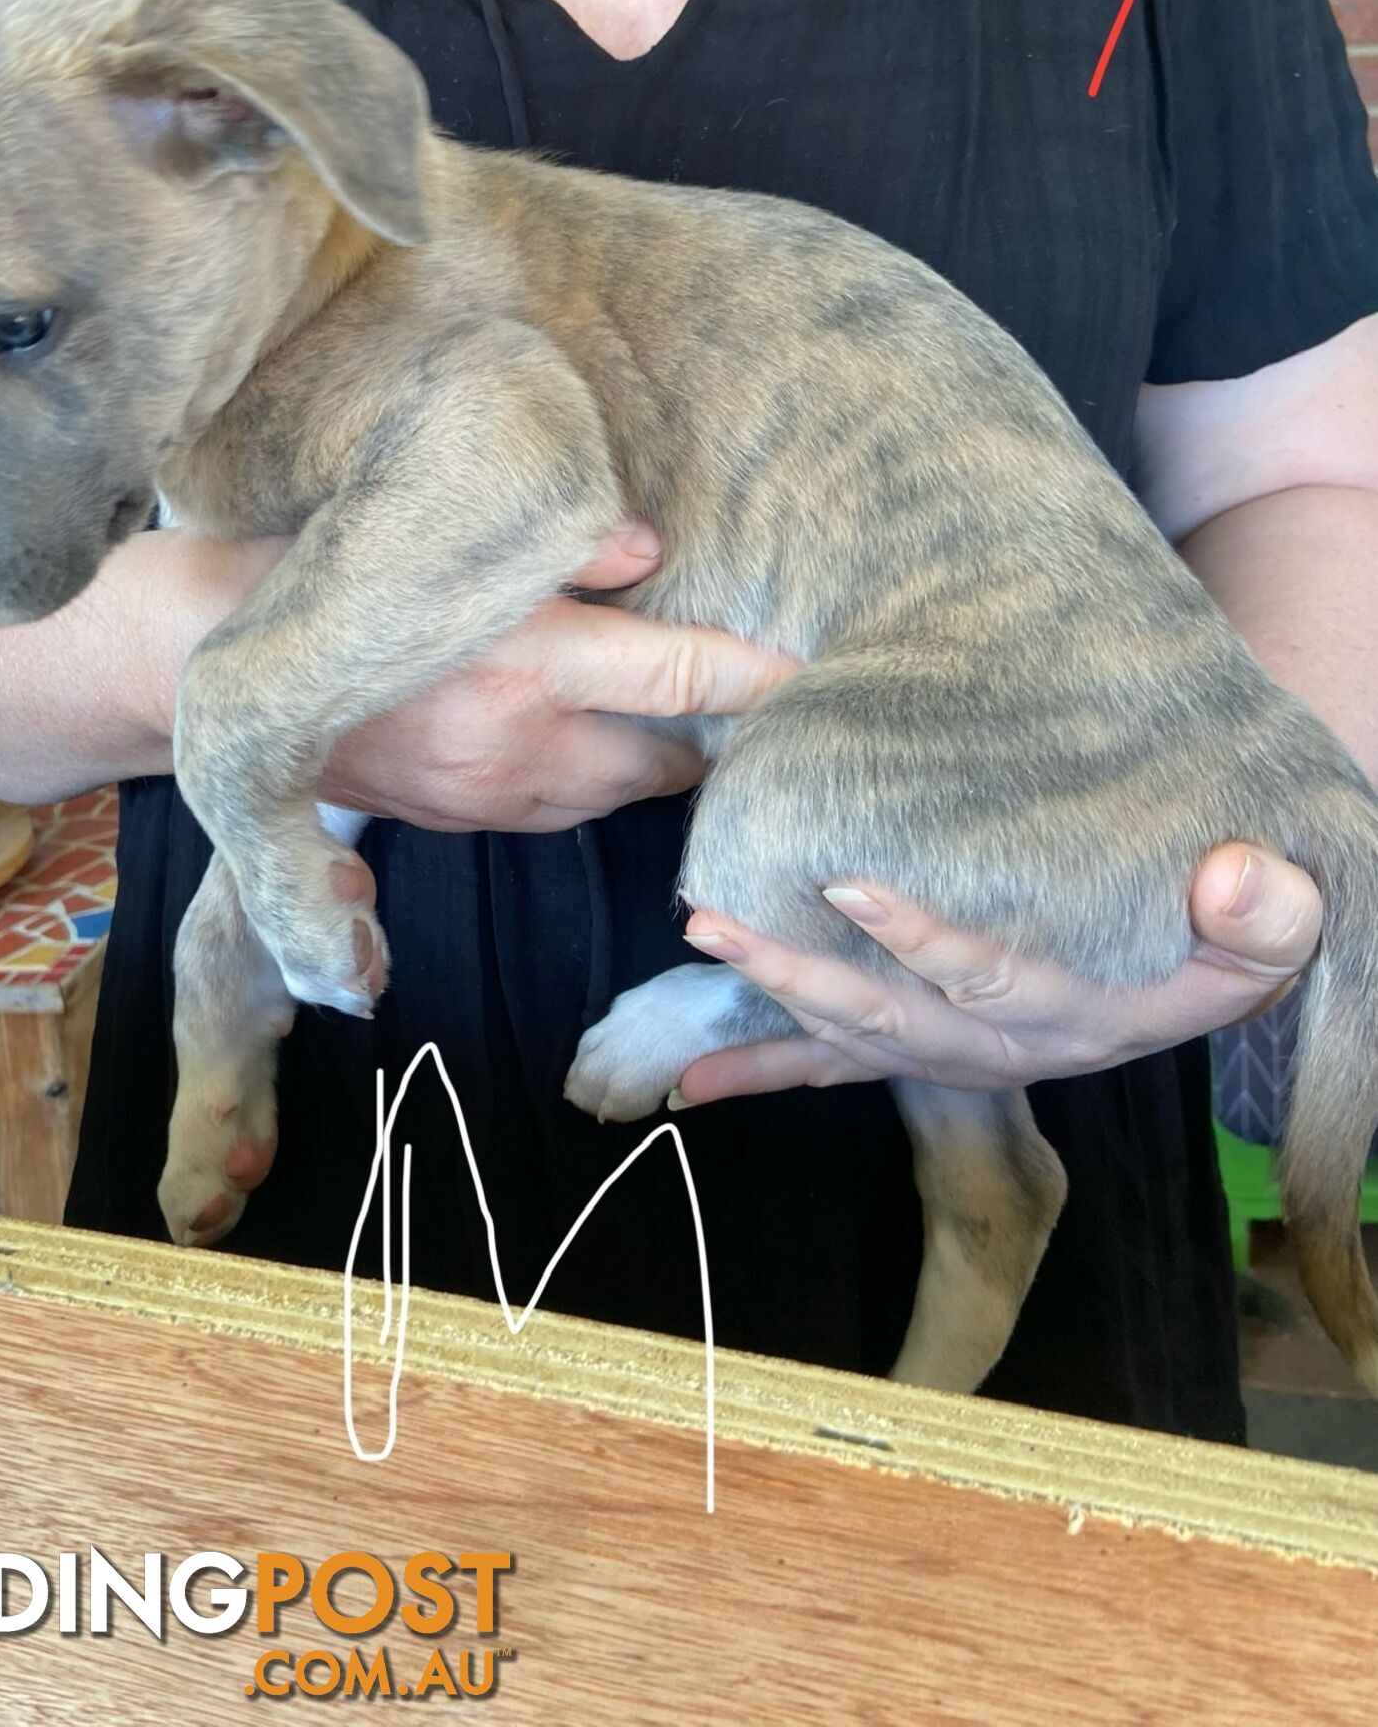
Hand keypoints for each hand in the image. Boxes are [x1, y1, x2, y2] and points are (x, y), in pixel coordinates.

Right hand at [320, 524, 799, 832]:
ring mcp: (486, 794)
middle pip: (665, 763)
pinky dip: (585, 785)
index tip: (813, 675)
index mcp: (528, 660)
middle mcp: (519, 742)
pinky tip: (580, 742)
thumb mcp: (434, 530)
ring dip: (644, 764)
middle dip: (705, 737)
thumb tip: (649, 550)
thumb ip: (561, 545)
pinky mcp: (455, 821)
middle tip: (734, 699)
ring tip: (663, 717)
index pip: (682, 677)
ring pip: (613, 798)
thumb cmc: (323, 569)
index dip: (758, 678)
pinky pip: (554, 814)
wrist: (207, 662)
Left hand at [678, 843, 1323, 1100]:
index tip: (849, 882)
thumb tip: (1242, 874)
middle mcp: (999, 1048)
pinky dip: (762, 1071)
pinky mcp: (919, 1057)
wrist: (1183, 988)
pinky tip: (693, 1083)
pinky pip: (832, 1073)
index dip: (921, 938)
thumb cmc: (1213, 952)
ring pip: (849, 1034)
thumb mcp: (1263, 941)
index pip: (988, 979)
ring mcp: (950, 1056)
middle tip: (719, 919)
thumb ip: (1265, 918)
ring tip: (701, 939)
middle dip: (798, 969)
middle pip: (888, 1014)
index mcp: (1073, 1014)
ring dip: (768, 992)